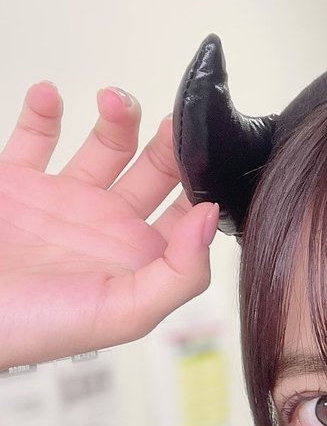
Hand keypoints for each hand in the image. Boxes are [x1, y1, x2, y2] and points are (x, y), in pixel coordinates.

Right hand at [0, 81, 218, 368]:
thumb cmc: (38, 329)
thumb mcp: (125, 314)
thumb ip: (179, 274)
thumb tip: (209, 217)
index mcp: (136, 258)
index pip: (187, 214)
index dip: (201, 184)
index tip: (206, 154)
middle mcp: (105, 227)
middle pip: (154, 171)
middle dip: (168, 143)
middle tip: (175, 119)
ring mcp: (61, 201)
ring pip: (103, 146)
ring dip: (117, 118)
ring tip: (113, 100)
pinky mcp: (16, 182)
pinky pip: (35, 136)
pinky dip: (43, 111)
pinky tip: (50, 97)